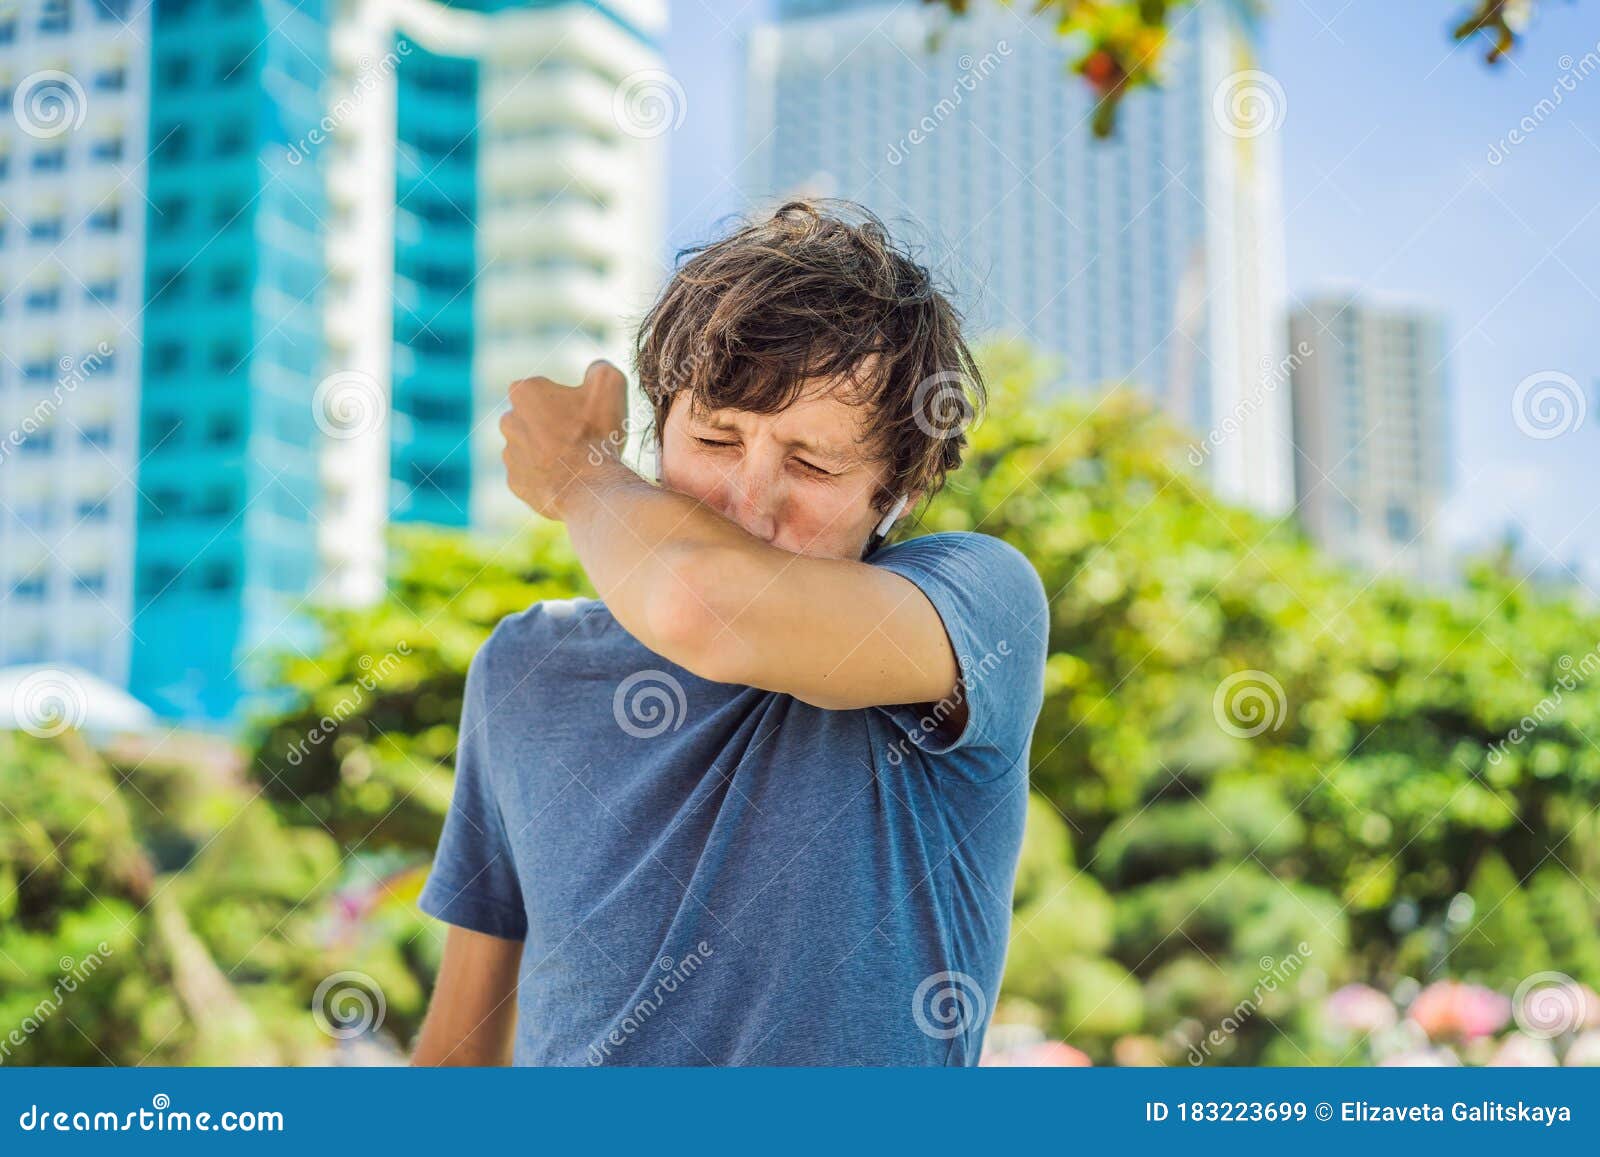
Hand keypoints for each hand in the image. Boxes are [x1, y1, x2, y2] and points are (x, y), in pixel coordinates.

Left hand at [499, 360, 629, 519]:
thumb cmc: (596, 434)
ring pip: (530, 448)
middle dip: (552, 424)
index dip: (564, 399)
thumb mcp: (609, 385)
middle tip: (582, 436)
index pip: (541, 388)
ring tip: (577, 461)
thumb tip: (594, 370)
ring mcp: (510, 455)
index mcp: (524, 392)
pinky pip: (532, 476)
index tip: (582, 412)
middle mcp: (508, 421)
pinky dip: (548, 477)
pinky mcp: (515, 483)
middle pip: (532, 418)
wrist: (589, 489)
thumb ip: (599, 369)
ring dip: (549, 451)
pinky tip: (569, 480)